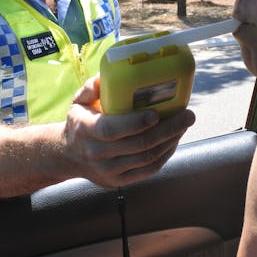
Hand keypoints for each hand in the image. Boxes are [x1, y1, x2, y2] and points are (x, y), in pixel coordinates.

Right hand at [63, 75, 194, 186]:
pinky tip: (174, 140)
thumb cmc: (80, 122)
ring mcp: (109, 170)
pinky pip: (148, 170)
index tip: (156, 113)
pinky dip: (165, 155)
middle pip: (138, 144)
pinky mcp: (120, 181)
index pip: (112, 130)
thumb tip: (106, 76)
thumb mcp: (78, 102)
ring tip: (184, 125)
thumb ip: (90, 88)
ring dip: (170, 141)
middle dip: (167, 130)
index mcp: (86, 130)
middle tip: (187, 115)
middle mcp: (97, 153)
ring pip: (147, 158)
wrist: (69, 155)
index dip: (136, 123)